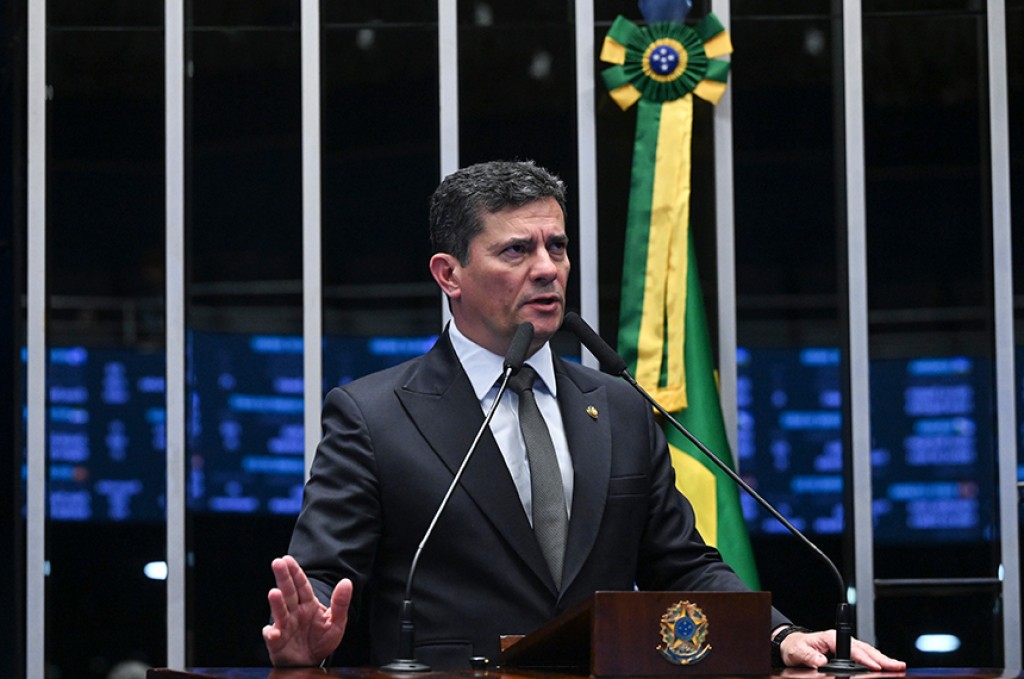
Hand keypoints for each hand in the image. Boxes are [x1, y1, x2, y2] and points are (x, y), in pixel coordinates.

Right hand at [262, 555, 352, 666]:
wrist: (311, 662)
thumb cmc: (321, 641)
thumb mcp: (336, 622)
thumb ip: (340, 603)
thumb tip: (347, 581)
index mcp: (308, 605)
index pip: (301, 585)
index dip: (295, 572)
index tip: (288, 559)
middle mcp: (294, 612)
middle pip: (289, 592)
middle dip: (283, 578)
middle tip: (277, 563)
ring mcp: (285, 626)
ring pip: (280, 612)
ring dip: (276, 603)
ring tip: (274, 593)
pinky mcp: (278, 642)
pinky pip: (272, 636)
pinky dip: (271, 634)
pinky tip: (272, 631)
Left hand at [779, 629, 906, 671]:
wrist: (790, 644)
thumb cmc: (794, 646)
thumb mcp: (797, 652)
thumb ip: (809, 656)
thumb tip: (820, 661)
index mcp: (829, 637)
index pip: (851, 649)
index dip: (864, 658)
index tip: (874, 666)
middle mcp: (839, 640)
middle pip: (863, 649)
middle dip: (881, 658)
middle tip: (897, 665)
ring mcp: (843, 646)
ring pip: (866, 651)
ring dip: (882, 659)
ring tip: (897, 666)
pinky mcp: (845, 652)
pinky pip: (863, 655)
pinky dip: (875, 660)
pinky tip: (884, 665)